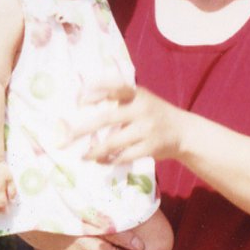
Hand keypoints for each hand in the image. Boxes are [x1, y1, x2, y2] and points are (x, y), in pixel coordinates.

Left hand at [72, 80, 187, 165]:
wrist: (184, 132)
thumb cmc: (153, 114)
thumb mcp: (140, 99)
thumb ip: (118, 99)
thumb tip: (82, 104)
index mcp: (137, 93)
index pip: (114, 88)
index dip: (96, 91)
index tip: (79, 100)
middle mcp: (142, 109)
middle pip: (107, 118)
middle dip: (83, 129)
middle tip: (65, 138)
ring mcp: (147, 129)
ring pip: (113, 142)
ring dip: (95, 151)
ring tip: (83, 156)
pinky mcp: (151, 147)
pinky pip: (124, 156)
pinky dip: (110, 160)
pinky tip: (102, 161)